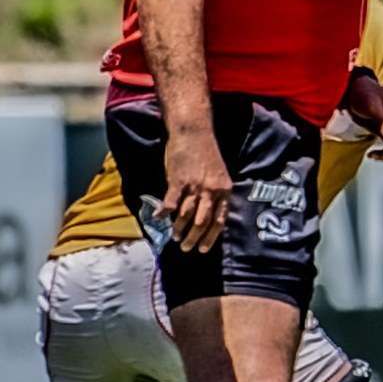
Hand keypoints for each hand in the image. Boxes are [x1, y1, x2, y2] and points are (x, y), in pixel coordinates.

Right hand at [161, 124, 231, 252]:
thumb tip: (208, 212)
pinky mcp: (179, 180)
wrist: (194, 132)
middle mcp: (211, 191)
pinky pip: (172, 202)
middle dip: (195, 238)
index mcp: (224, 190)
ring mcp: (195, 186)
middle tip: (186, 248)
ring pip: (187, 215)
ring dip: (180, 229)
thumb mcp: (218, 174)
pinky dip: (165, 212)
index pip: (220, 220)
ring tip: (175, 238)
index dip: (212, 236)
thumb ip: (215, 193)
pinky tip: (159, 219)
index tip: (205, 249)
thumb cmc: (206, 153)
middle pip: (203, 221)